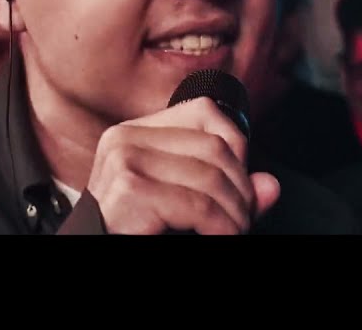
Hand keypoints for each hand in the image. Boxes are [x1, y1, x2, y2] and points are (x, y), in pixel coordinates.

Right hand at [85, 97, 280, 234]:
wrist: (90, 249)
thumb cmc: (133, 231)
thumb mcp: (180, 206)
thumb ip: (223, 193)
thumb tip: (271, 186)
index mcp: (134, 133)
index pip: (204, 112)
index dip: (236, 146)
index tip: (240, 185)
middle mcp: (124, 139)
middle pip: (213, 147)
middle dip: (241, 189)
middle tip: (243, 221)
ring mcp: (123, 161)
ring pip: (211, 177)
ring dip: (236, 214)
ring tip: (233, 232)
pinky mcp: (129, 190)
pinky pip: (199, 205)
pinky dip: (222, 227)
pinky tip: (220, 237)